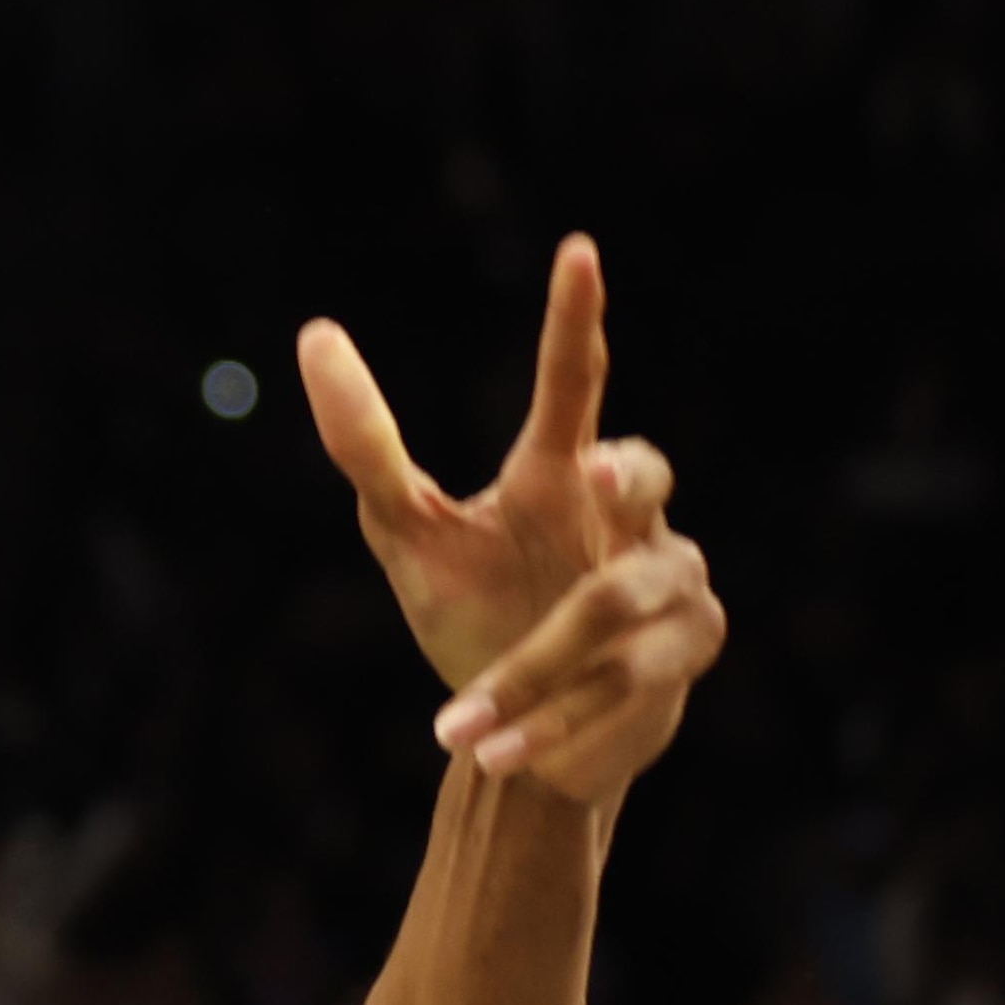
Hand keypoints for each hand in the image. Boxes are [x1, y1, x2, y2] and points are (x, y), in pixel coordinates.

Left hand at [300, 234, 724, 803]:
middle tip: (593, 476)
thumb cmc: (474, 612)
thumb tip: (315, 331)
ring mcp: (674, 579)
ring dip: (530, 670)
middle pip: (646, 470)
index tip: (576, 252)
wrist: (521, 734)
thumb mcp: (407, 533)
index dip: (575, 319)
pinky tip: (492, 752)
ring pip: (617, 604)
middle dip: (626, 474)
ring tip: (456, 724)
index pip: (573, 385)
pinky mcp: (688, 652)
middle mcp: (630, 515)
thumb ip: (367, 446)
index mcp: (560, 475)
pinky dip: (548, 720)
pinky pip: (624, 682)